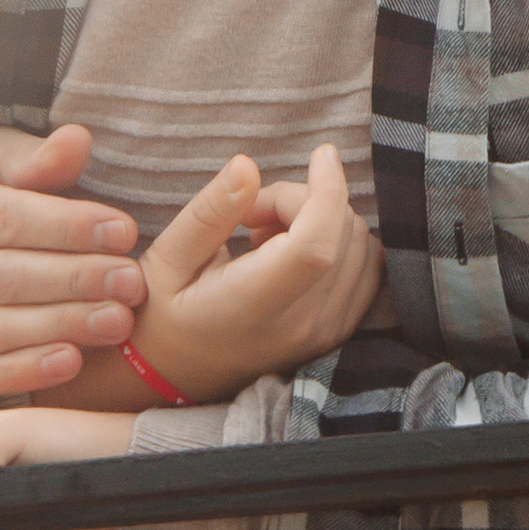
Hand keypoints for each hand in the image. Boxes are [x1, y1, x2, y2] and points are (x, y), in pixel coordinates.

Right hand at [0, 124, 150, 398]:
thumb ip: (33, 157)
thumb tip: (78, 140)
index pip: (0, 219)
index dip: (65, 226)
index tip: (123, 231)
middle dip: (74, 280)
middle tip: (132, 281)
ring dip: (61, 327)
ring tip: (118, 320)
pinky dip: (24, 373)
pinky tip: (72, 361)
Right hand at [59, 144, 381, 413]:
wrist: (173, 375)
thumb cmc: (161, 313)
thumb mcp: (168, 258)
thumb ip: (210, 212)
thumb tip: (247, 165)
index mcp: (250, 307)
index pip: (315, 247)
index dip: (327, 191)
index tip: (320, 154)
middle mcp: (298, 326)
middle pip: (340, 234)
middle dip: (305, 200)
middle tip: (250, 214)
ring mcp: (324, 335)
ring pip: (361, 245)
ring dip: (323, 220)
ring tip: (267, 235)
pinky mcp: (339, 333)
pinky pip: (368, 269)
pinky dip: (341, 242)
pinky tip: (294, 250)